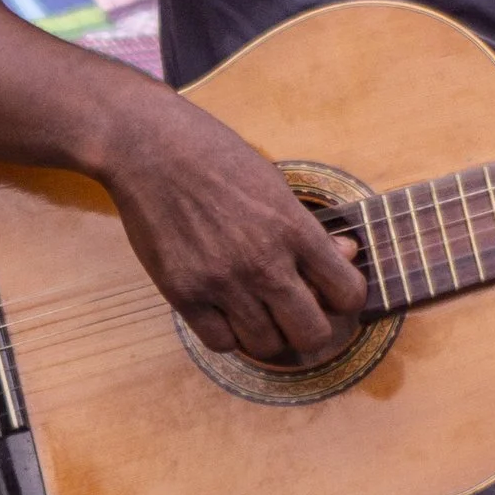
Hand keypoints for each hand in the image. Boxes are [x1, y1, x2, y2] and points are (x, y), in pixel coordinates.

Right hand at [105, 91, 367, 367]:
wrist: (147, 148)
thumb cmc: (213, 155)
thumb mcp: (273, 183)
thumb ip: (309, 228)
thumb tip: (345, 254)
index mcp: (293, 228)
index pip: (347, 293)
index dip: (344, 300)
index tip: (331, 294)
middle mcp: (263, 261)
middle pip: (312, 334)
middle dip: (312, 329)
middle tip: (298, 314)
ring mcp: (222, 281)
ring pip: (266, 346)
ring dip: (268, 335)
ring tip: (258, 312)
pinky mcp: (183, 293)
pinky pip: (220, 343)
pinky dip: (229, 335)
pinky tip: (225, 313)